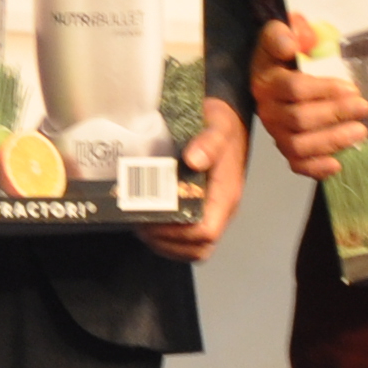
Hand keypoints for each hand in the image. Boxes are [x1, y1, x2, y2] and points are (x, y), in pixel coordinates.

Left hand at [136, 96, 249, 260]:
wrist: (226, 118)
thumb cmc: (220, 123)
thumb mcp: (217, 125)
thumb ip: (208, 141)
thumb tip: (193, 159)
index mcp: (226, 194)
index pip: (207, 231)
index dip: (178, 234)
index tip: (151, 220)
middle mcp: (221, 208)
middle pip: (199, 247)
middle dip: (167, 242)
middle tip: (140, 224)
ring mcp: (212, 210)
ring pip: (193, 248)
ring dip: (165, 243)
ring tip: (141, 226)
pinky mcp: (201, 208)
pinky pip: (188, 239)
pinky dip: (167, 239)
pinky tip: (149, 222)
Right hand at [247, 19, 363, 179]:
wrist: (274, 72)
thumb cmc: (284, 53)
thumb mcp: (280, 33)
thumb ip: (284, 32)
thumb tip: (292, 43)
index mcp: (266, 81)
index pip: (294, 89)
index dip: (325, 90)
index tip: (352, 88)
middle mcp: (267, 110)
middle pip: (300, 119)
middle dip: (336, 114)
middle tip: (364, 108)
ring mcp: (275, 132)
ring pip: (299, 145)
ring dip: (332, 141)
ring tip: (360, 132)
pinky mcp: (284, 147)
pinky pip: (296, 164)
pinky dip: (316, 168)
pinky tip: (338, 164)